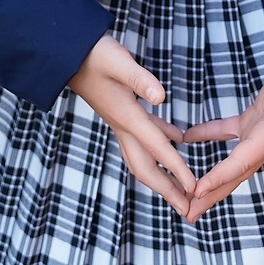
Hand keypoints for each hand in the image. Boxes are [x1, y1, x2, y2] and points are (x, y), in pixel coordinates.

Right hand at [67, 35, 198, 218]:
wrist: (69, 53)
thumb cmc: (94, 55)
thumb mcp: (119, 62)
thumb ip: (140, 79)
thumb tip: (160, 97)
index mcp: (127, 117)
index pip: (157, 148)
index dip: (177, 169)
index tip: (194, 189)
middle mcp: (124, 126)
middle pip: (147, 167)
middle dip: (167, 190)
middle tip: (187, 210)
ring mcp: (122, 121)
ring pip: (145, 157)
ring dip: (164, 175)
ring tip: (182, 189)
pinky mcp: (123, 111)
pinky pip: (147, 135)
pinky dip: (163, 143)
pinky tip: (178, 138)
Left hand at [180, 59, 263, 219]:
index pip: (240, 164)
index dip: (219, 178)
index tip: (197, 192)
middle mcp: (261, 144)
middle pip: (233, 176)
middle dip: (211, 196)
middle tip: (188, 214)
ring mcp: (256, 135)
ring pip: (229, 164)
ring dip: (210, 180)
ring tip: (189, 196)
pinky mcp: (251, 121)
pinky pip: (225, 134)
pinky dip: (207, 136)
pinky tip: (188, 137)